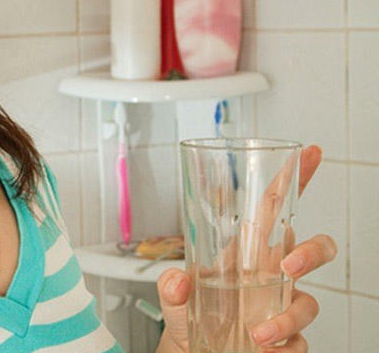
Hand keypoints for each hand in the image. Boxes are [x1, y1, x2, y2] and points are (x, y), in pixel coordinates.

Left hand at [155, 144, 337, 352]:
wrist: (191, 347)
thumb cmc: (190, 310)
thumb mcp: (173, 293)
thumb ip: (171, 285)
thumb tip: (177, 282)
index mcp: (248, 249)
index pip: (275, 206)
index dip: (294, 178)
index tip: (307, 151)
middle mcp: (271, 273)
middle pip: (314, 249)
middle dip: (313, 253)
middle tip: (288, 264)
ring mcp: (281, 304)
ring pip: (309, 301)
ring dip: (289, 317)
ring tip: (258, 333)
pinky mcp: (287, 336)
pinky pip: (301, 340)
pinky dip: (286, 345)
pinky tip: (264, 348)